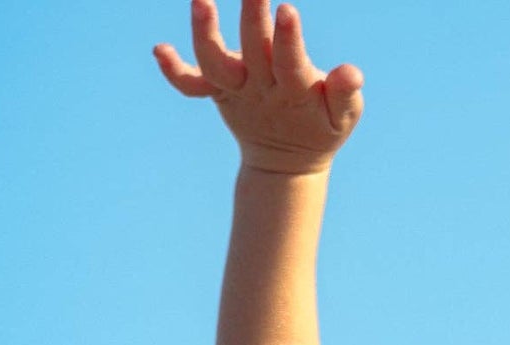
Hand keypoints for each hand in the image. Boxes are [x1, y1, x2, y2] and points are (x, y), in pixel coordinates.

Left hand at [153, 0, 363, 174]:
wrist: (286, 163)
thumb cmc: (320, 126)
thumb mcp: (343, 117)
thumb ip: (345, 95)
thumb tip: (351, 73)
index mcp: (296, 92)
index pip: (291, 63)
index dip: (288, 40)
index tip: (286, 10)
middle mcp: (261, 89)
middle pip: (253, 52)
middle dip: (252, 18)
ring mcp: (235, 90)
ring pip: (215, 66)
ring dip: (204, 35)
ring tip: (201, 0)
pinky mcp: (217, 91)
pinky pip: (191, 86)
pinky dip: (173, 72)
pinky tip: (159, 48)